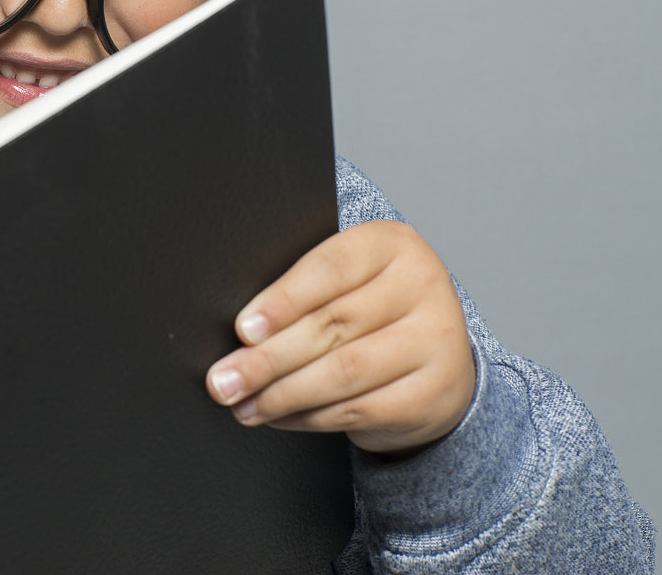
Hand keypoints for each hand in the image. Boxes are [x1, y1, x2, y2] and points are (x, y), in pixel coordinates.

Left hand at [205, 220, 475, 453]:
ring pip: (343, 372)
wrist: (437, 357)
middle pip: (332, 325)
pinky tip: (279, 416)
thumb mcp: (346, 283)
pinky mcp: (434, 393)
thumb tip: (241, 333)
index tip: (242, 329)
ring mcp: (437, 341)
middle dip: (267, 359)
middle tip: (224, 380)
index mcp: (391, 244)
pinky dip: (309, 417)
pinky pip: (359, 409)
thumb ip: (302, 293)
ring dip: (282, 394)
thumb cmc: (372, 310)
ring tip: (244, 403)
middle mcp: (423, 285)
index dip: (282, 301)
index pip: (330, 269)